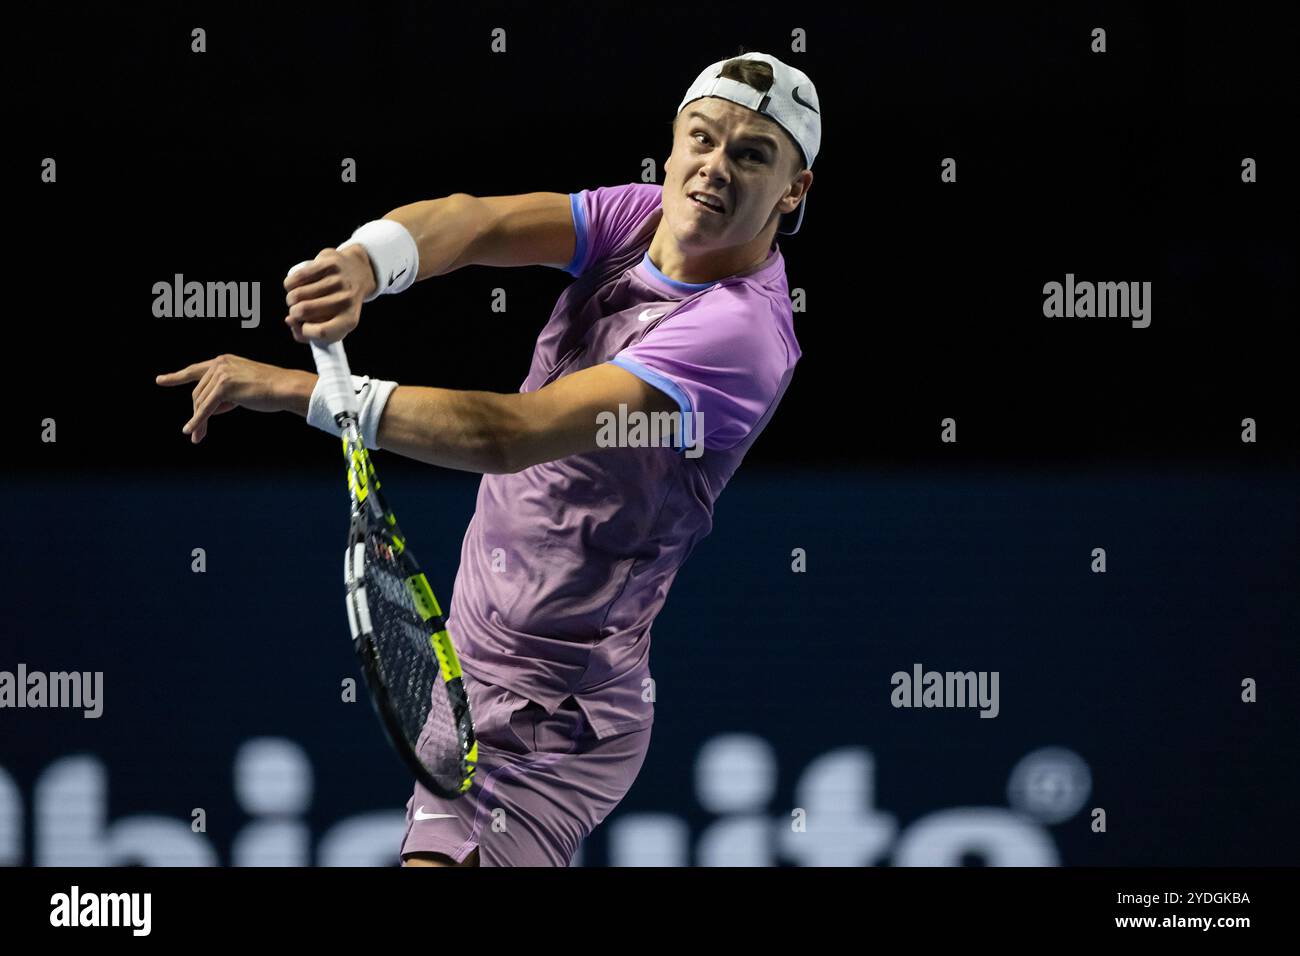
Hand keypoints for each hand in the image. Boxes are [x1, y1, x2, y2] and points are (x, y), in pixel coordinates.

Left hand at [155, 354, 309, 443]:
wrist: (285, 388)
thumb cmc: (270, 390)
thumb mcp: (243, 388)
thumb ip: (225, 393)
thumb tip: (207, 411)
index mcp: (224, 361)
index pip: (195, 370)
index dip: (176, 377)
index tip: (160, 380)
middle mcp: (220, 364)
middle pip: (198, 393)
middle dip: (197, 414)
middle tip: (194, 432)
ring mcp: (221, 374)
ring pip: (201, 402)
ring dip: (199, 421)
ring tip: (199, 436)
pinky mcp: (224, 387)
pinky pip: (206, 408)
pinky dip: (197, 421)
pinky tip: (191, 432)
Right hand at [283, 246, 374, 343]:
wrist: (359, 273)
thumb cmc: (338, 305)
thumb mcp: (331, 323)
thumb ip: (307, 333)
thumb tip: (289, 320)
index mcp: (349, 320)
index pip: (322, 332)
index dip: (304, 331)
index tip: (302, 325)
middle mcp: (345, 300)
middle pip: (303, 311)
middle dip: (293, 312)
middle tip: (297, 309)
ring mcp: (338, 281)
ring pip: (297, 294)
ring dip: (290, 298)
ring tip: (296, 298)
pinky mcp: (329, 264)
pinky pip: (297, 277)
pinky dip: (290, 284)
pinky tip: (294, 286)